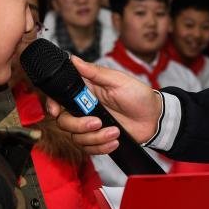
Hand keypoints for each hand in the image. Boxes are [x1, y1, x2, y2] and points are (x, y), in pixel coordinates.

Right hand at [45, 57, 161, 153]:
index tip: (56, 110)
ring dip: (96, 138)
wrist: (155, 119)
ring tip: (115, 132)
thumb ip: (95, 72)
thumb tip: (74, 59)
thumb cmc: (139, 95)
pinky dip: (101, 147)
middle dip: (79, 125)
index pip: (60, 96)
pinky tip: (115, 141)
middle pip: (65, 121)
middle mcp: (85, 108)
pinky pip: (90, 149)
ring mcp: (91, 125)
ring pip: (77, 138)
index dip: (53, 103)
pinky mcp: (99, 139)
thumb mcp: (118, 80)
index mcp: (86, 91)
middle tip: (98, 123)